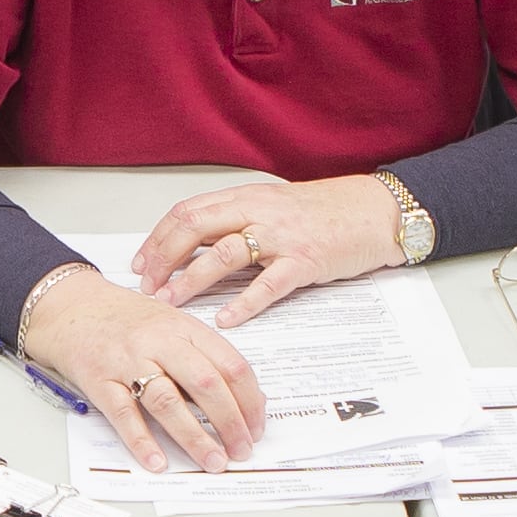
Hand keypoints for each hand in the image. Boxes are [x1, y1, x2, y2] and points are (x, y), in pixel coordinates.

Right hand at [14, 264, 263, 472]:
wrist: (70, 306)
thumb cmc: (124, 320)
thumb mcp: (171, 325)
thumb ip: (202, 356)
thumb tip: (240, 400)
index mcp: (184, 328)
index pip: (230, 364)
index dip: (249, 400)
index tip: (256, 426)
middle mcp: (158, 342)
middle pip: (205, 383)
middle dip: (230, 422)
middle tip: (241, 450)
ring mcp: (127, 361)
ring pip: (168, 402)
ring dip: (195, 437)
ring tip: (212, 461)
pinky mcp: (99, 380)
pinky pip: (124, 414)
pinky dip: (142, 441)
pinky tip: (157, 461)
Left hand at [129, 175, 401, 325]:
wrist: (375, 211)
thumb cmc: (325, 212)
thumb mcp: (272, 206)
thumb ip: (236, 220)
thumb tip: (194, 244)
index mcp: (246, 197)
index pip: (187, 212)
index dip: (158, 238)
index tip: (140, 264)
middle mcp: (258, 211)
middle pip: (195, 228)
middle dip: (164, 258)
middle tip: (147, 287)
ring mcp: (282, 236)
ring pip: (225, 254)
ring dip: (192, 279)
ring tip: (171, 302)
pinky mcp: (306, 261)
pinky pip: (269, 284)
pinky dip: (244, 302)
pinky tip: (225, 319)